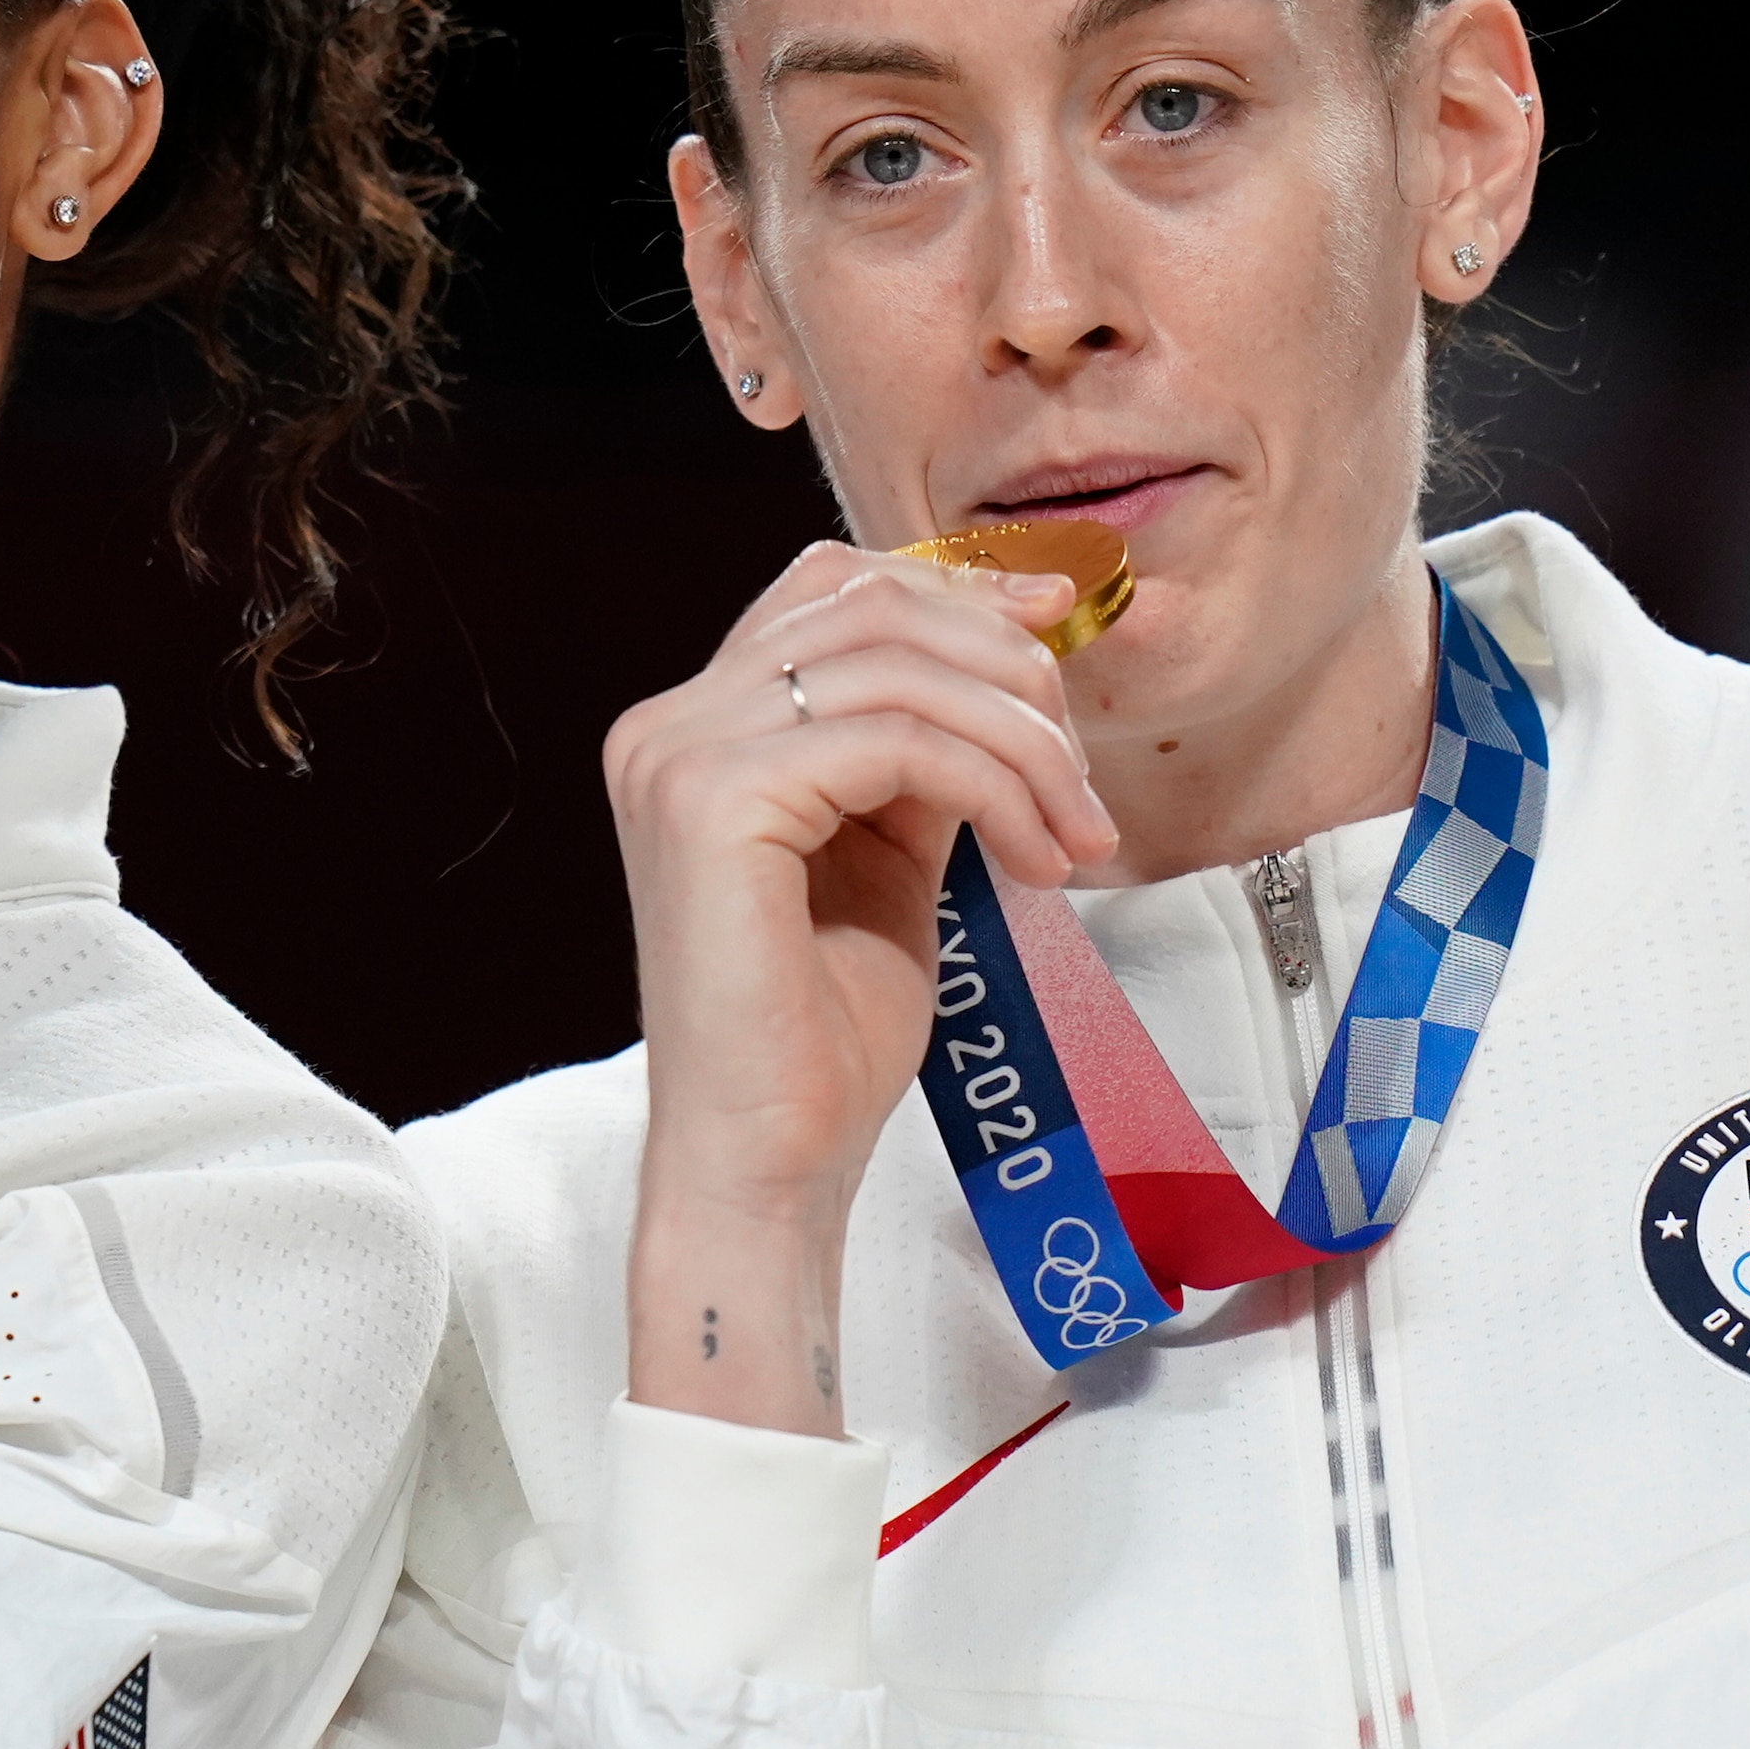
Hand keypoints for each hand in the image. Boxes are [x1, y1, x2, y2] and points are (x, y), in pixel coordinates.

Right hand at [605, 545, 1115, 1433]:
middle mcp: (667, 725)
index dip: (952, 587)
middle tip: (1082, 774)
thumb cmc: (821, 1035)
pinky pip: (899, 742)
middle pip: (870, 608)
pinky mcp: (713, 802)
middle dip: (1006, 671)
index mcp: (695, 730)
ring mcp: (680, 757)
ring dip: (1022, 743)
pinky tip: (1035, 859)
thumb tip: (1012, 659)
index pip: (829, 589)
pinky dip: (997, 787)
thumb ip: (918, 753)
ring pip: (898, 670)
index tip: (1055, 625)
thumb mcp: (887, 854)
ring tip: (1074, 834)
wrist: (769, 1161)